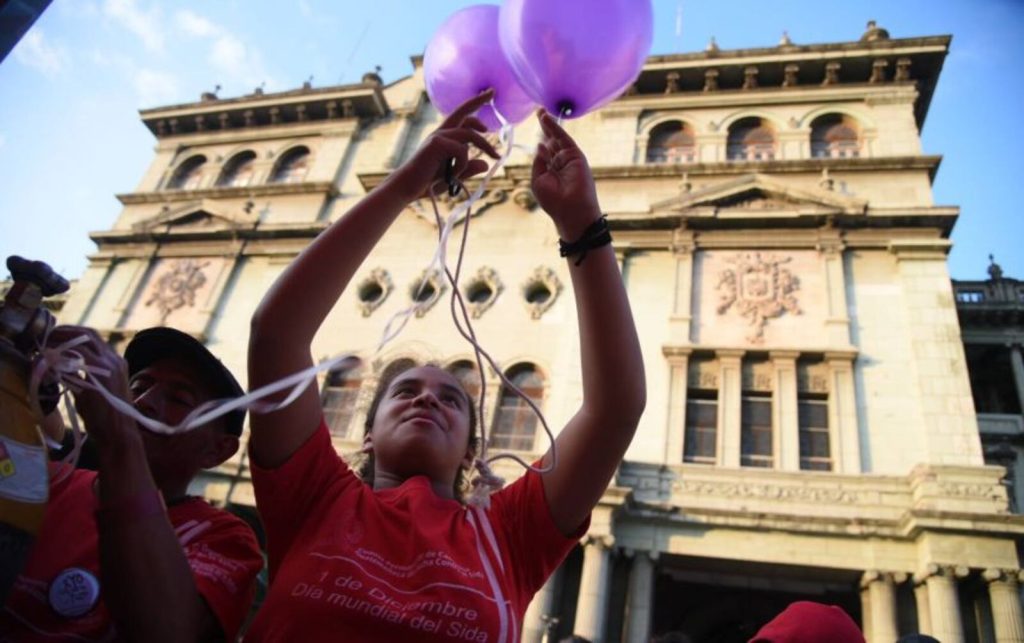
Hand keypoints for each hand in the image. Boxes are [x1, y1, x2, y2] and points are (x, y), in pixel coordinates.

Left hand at [48, 326, 136, 449]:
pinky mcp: (104, 372)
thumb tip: (58, 369)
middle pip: (89, 333)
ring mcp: (112, 364)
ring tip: (47, 343)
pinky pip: (81, 353)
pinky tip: (52, 355)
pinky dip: (64, 351)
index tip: (54, 337)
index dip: (72, 334)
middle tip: (47, 335)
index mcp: (115, 362)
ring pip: (85, 339)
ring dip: (63, 338)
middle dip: (66, 331)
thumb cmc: (103, 418)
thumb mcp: (91, 391)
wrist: (117, 433)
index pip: (93, 339)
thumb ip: (79, 377)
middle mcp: (115, 359)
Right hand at [387, 90, 499, 201]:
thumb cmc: (428, 183)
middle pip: (463, 112)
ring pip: (470, 135)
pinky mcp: (436, 143)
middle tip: (492, 92)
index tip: (489, 95)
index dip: (475, 104)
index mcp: (445, 136)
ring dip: (485, 146)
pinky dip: (463, 165)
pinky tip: (453, 175)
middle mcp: (441, 132)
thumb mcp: (454, 176)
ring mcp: (438, 136)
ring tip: (494, 158)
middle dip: (478, 100)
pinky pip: (462, 151)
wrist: (407, 188)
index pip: (462, 116)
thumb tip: (485, 165)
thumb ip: (469, 169)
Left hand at [531, 110, 600, 238]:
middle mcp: (560, 163)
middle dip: (544, 128)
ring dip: (549, 124)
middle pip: (551, 141)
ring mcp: (569, 159)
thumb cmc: (553, 201)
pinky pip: (564, 139)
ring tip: (540, 111)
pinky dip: (555, 128)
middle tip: (538, 111)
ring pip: (557, 138)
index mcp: (550, 170)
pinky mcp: (576, 156)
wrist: (571, 210)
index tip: (533, 129)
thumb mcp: (539, 179)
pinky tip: (546, 119)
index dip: (539, 139)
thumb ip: (539, 162)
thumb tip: (540, 145)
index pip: (544, 151)